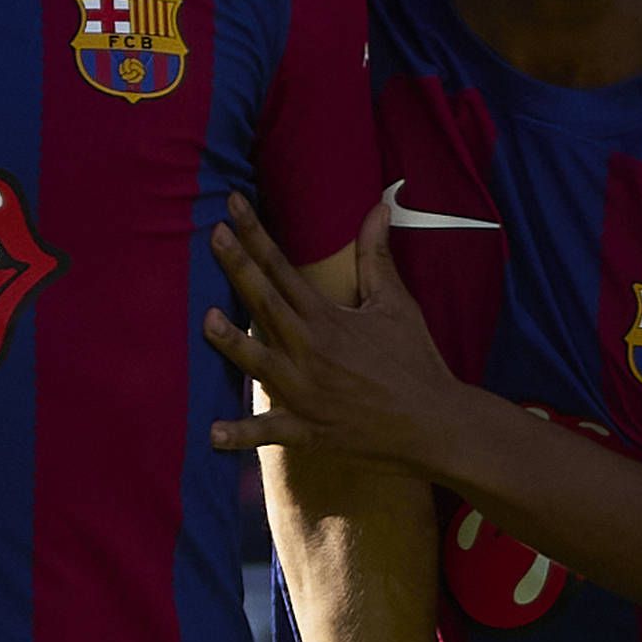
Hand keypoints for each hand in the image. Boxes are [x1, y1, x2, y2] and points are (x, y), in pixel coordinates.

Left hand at [201, 201, 492, 479]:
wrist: (433, 422)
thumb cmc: (415, 360)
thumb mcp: (397, 304)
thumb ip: (376, 255)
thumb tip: (378, 207)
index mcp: (328, 319)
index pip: (283, 268)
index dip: (255, 235)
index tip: (231, 207)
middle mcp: (312, 351)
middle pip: (266, 304)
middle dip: (238, 268)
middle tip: (213, 236)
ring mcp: (307, 392)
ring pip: (260, 364)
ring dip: (232, 344)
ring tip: (207, 321)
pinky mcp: (309, 430)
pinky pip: (270, 432)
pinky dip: (243, 435)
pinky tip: (213, 435)